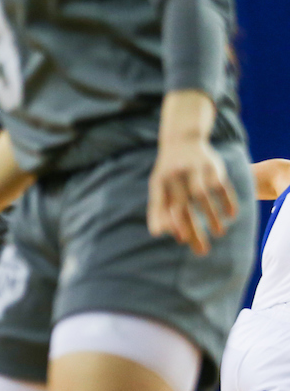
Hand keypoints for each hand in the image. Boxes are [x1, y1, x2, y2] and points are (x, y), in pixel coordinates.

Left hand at [148, 136, 236, 255]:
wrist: (181, 139)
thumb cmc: (167, 173)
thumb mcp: (159, 187)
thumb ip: (159, 209)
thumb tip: (161, 234)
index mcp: (159, 183)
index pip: (160, 205)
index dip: (167, 222)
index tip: (179, 240)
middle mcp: (175, 176)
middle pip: (182, 206)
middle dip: (192, 229)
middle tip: (202, 251)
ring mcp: (194, 169)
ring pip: (202, 196)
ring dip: (211, 217)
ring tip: (219, 233)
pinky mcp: (213, 166)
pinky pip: (221, 185)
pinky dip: (227, 200)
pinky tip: (231, 216)